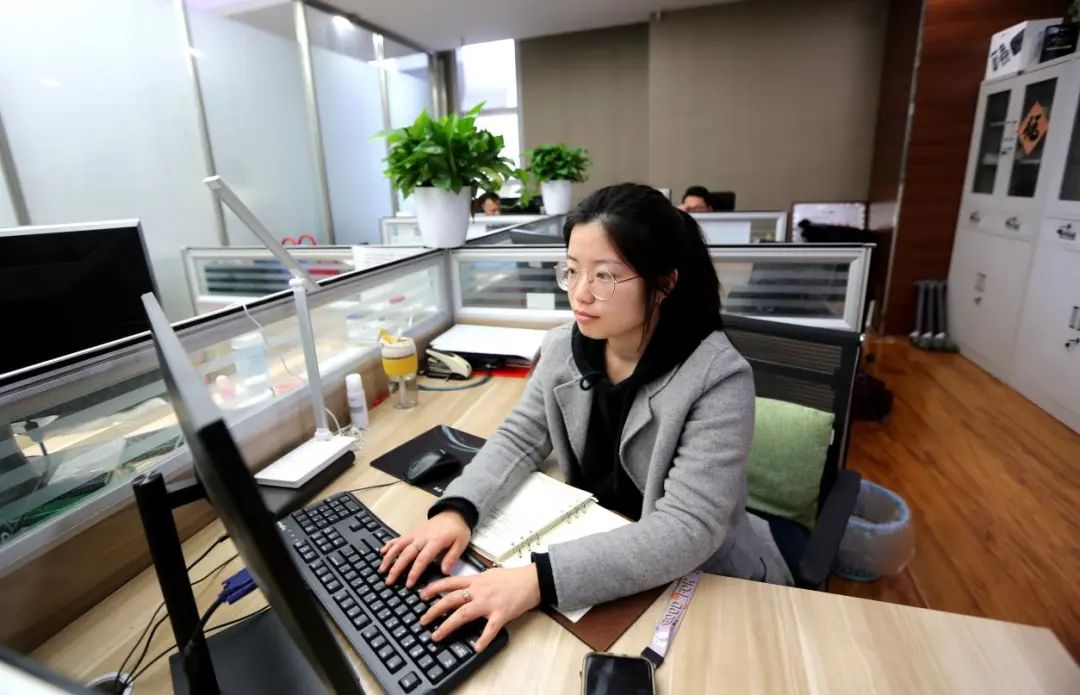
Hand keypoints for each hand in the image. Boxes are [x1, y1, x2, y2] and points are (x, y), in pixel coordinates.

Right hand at [379, 510, 470, 588]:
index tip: (408, 584)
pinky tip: (382, 552)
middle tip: (389, 581)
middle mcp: (422, 538)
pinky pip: (399, 538)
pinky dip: (389, 544)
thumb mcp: (461, 543)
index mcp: (435, 541)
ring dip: (389, 557)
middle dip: (396, 568)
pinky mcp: (412, 532)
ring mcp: (415, 534)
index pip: (422, 559)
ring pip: (399, 545)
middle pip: (406, 553)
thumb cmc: (458, 530)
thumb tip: (444, 572)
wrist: (454, 512)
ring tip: (382, 570)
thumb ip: (452, 557)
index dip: (414, 572)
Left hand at [419, 564, 540, 651]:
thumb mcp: (489, 574)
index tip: (421, 595)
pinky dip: (483, 639)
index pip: (450, 582)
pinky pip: (490, 628)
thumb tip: (461, 587)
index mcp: (476, 580)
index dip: (434, 588)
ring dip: (448, 625)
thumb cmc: (511, 578)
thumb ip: (474, 581)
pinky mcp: (501, 614)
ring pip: (464, 614)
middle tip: (423, 620)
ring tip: (437, 635)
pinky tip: (476, 647)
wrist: (531, 580)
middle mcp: (479, 591)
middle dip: (434, 610)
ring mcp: (489, 603)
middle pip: (451, 600)